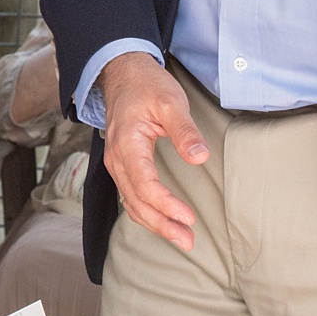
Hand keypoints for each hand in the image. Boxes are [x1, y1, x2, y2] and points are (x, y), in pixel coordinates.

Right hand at [96, 52, 208, 249]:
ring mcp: (116, 163)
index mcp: (127, 144)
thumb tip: (200, 158)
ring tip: (180, 238)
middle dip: (161, 224)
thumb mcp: (171, 102)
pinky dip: (145, 213)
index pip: (143, 183)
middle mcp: (116, 158)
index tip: (188, 217)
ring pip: (131, 203)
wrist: (124, 74)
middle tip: (188, 240)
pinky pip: (129, 196)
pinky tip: (161, 222)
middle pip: (136, 201)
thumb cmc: (147, 86)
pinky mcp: (122, 165)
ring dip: (154, 223)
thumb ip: (185, 131)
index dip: (165, 204)